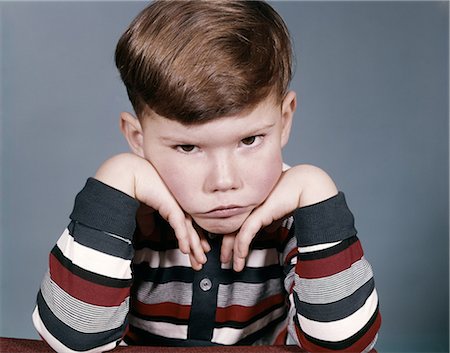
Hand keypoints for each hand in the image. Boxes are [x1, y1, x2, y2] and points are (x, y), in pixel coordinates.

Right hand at [94, 153, 209, 269]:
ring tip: (199, 261)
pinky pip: (180, 225)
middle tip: (201, 263)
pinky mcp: (172, 205)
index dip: (192, 241)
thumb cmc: (135, 189)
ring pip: (189, 230)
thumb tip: (149, 233)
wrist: (129, 175)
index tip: (196, 254)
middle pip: (192, 230)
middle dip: (197, 248)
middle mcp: (178, 206)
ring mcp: (177, 205)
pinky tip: (186, 250)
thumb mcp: (142, 211)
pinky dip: (183, 238)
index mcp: (173, 206)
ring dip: (194, 247)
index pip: (186, 226)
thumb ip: (147, 221)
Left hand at [232, 164, 337, 271]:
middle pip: (229, 229)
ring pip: (234, 234)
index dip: (229, 240)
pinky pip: (245, 234)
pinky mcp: (257, 213)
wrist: (303, 185)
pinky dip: (241, 247)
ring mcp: (250, 210)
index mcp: (250, 206)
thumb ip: (270, 221)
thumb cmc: (292, 196)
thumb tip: (268, 230)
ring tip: (235, 266)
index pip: (234, 224)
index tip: (230, 253)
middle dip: (226, 248)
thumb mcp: (277, 212)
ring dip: (233, 252)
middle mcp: (247, 207)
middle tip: (224, 261)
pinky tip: (241, 257)